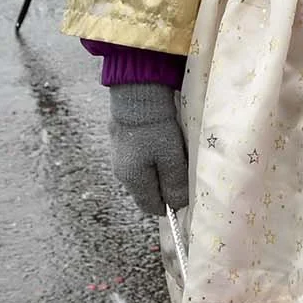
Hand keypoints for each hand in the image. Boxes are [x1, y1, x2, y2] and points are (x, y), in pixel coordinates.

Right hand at [108, 82, 188, 215]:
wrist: (137, 94)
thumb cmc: (156, 128)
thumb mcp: (171, 158)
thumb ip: (175, 184)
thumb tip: (178, 205)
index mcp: (132, 179)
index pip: (150, 206)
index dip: (168, 207)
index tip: (184, 199)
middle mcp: (121, 172)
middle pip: (147, 190)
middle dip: (165, 188)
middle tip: (184, 177)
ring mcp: (119, 156)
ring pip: (144, 173)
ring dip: (160, 171)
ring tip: (176, 158)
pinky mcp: (121, 141)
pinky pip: (139, 157)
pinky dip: (153, 157)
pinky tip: (163, 144)